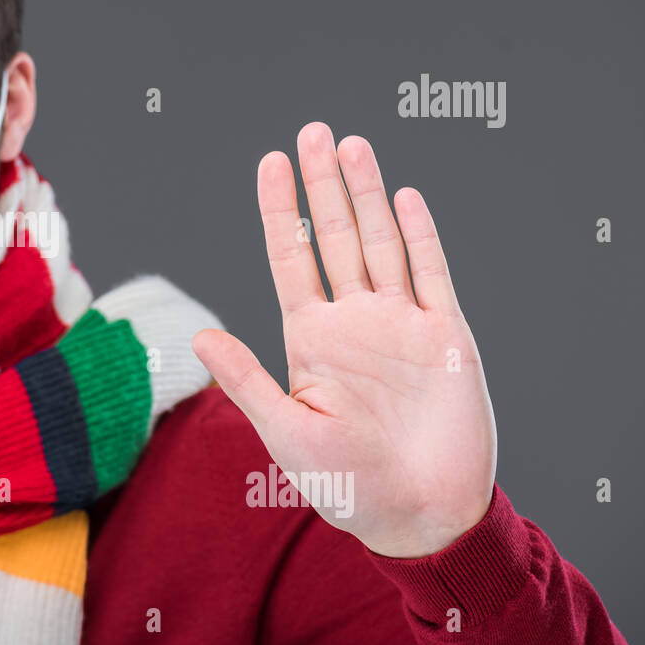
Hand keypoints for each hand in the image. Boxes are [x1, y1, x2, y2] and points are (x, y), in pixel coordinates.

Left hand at [192, 122, 496, 557]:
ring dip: (368, 195)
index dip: (281, 211)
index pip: (290, 258)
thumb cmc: (346, 484)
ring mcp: (400, 323)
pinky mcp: (445, 335)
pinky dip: (419, 235)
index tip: (270, 163)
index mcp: (311, 337)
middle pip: (335, 236)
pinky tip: (404, 197)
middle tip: (313, 131)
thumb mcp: (286, 431)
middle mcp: (354, 320)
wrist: (420, 513)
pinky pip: (432, 273)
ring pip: (381, 243)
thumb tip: (198, 335)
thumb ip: (247, 379)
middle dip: (324, 185)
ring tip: (351, 146)